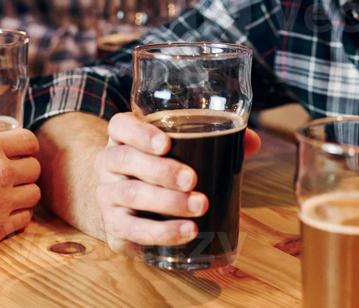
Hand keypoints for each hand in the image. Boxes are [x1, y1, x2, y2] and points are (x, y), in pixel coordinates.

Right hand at [0, 129, 41, 261]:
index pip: (28, 140)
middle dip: (26, 170)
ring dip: (24, 194)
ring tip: (12, 195)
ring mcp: (1, 202)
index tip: (21, 150)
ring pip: (34, 195)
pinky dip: (18, 217)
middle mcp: (0, 173)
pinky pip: (23, 220)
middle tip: (14, 175)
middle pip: (35, 168)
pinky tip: (6, 215)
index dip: (27, 145)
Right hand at [92, 111, 260, 255]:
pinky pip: (134, 230)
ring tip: (199, 206)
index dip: (139, 133)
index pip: (121, 126)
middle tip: (193, 179)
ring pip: (131, 195)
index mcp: (123, 137)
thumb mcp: (177, 149)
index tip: (166, 143)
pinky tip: (187, 231)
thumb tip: (251, 142)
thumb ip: (214, 140)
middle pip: (126, 160)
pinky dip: (162, 232)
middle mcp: (109, 162)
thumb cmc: (158, 168)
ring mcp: (107, 195)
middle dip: (162, 171)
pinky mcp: (114, 226)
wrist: (124, 205)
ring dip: (167, 202)